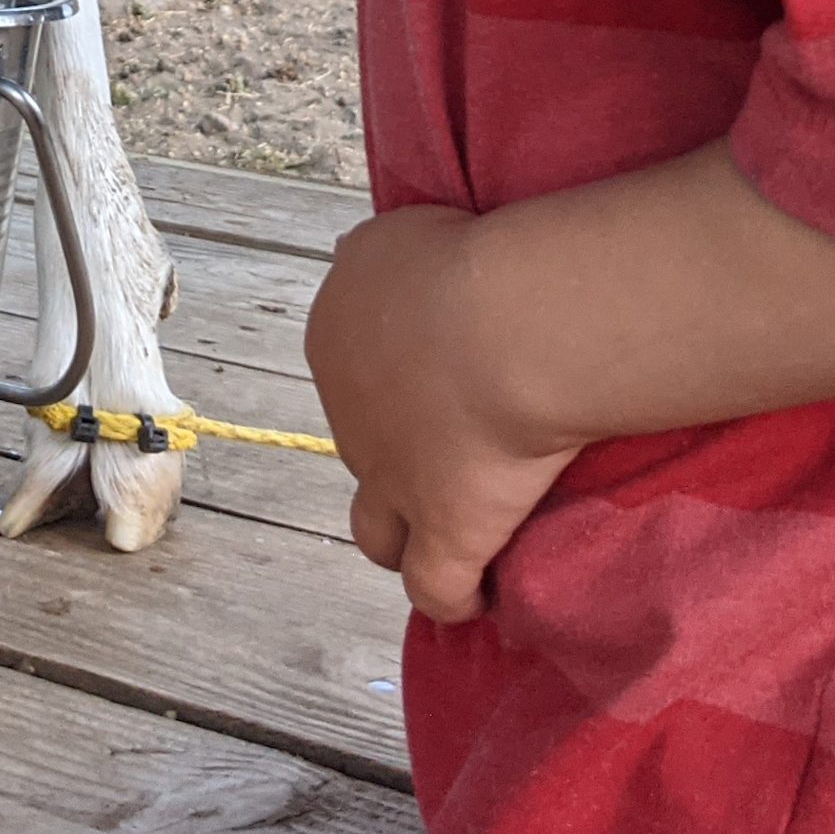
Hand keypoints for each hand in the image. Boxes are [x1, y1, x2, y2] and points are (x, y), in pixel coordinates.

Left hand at [304, 204, 582, 623]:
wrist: (499, 325)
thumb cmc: (460, 260)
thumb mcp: (401, 235)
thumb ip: (387, 265)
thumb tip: (398, 279)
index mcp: (335, 337)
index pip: (354, 368)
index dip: (398, 379)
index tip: (444, 377)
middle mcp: (350, 415)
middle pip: (363, 444)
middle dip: (396, 451)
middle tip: (453, 447)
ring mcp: (392, 480)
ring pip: (375, 530)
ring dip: (400, 534)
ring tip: (442, 537)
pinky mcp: (445, 530)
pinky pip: (436, 586)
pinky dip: (454, 596)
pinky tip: (477, 598)